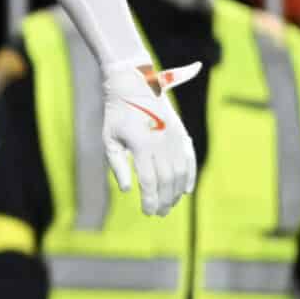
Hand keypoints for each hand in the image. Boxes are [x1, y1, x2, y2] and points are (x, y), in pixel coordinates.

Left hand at [101, 61, 200, 216]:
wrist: (135, 85)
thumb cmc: (117, 115)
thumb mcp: (109, 139)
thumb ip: (117, 165)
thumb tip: (128, 190)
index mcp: (142, 145)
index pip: (148, 181)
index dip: (150, 199)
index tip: (148, 212)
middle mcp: (161, 142)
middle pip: (166, 180)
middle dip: (163, 200)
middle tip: (158, 213)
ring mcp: (174, 138)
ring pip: (180, 172)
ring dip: (176, 192)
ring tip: (169, 204)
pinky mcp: (181, 134)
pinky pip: (190, 159)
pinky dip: (190, 176)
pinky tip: (185, 190)